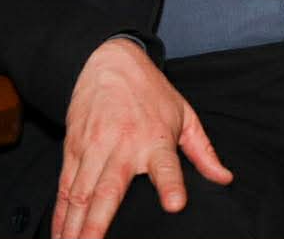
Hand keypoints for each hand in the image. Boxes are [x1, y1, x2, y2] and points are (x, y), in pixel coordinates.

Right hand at [52, 39, 232, 238]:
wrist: (109, 61)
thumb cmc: (151, 91)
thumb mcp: (184, 114)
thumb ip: (203, 151)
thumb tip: (225, 179)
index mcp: (155, 139)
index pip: (165, 165)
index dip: (170, 185)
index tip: (175, 204)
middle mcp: (122, 146)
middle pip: (107, 190)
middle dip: (97, 224)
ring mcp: (93, 149)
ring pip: (80, 195)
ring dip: (73, 226)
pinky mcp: (72, 150)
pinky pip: (64, 188)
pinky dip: (59, 213)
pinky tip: (58, 234)